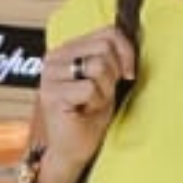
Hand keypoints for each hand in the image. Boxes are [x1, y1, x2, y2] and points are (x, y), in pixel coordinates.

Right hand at [33, 23, 136, 182]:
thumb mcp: (106, 80)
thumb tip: (132, 38)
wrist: (73, 150)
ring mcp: (50, 75)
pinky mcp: (51, 93)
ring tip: (92, 103)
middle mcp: (54, 58)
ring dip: (104, 91)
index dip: (126, 52)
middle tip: (102, 95)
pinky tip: (84, 111)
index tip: (128, 74)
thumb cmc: (90, 117)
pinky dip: (95, 103)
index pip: (108, 32)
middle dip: (113, 75)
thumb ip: (111, 57)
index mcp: (67, 50)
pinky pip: (90, 88)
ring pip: (98, 66)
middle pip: (104, 47)